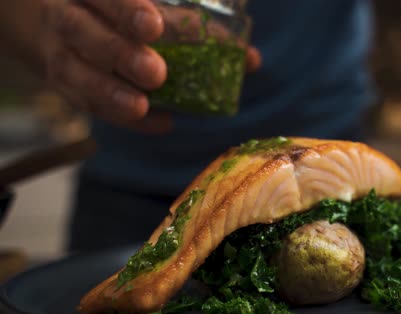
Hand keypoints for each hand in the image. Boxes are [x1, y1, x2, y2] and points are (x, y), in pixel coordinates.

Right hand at [40, 0, 260, 133]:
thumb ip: (195, 30)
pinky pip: (83, 102)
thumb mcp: (151, 12)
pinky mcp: (62, 84)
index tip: (154, 27)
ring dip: (108, 92)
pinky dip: (118, 117)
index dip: (124, 9)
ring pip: (71, 70)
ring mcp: (58, 52)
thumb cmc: (124, 17)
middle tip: (156, 74)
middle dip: (117, 52)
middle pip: (79, 29)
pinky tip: (155, 123)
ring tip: (140, 107)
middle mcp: (67, 15)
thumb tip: (251, 60)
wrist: (68, 30)